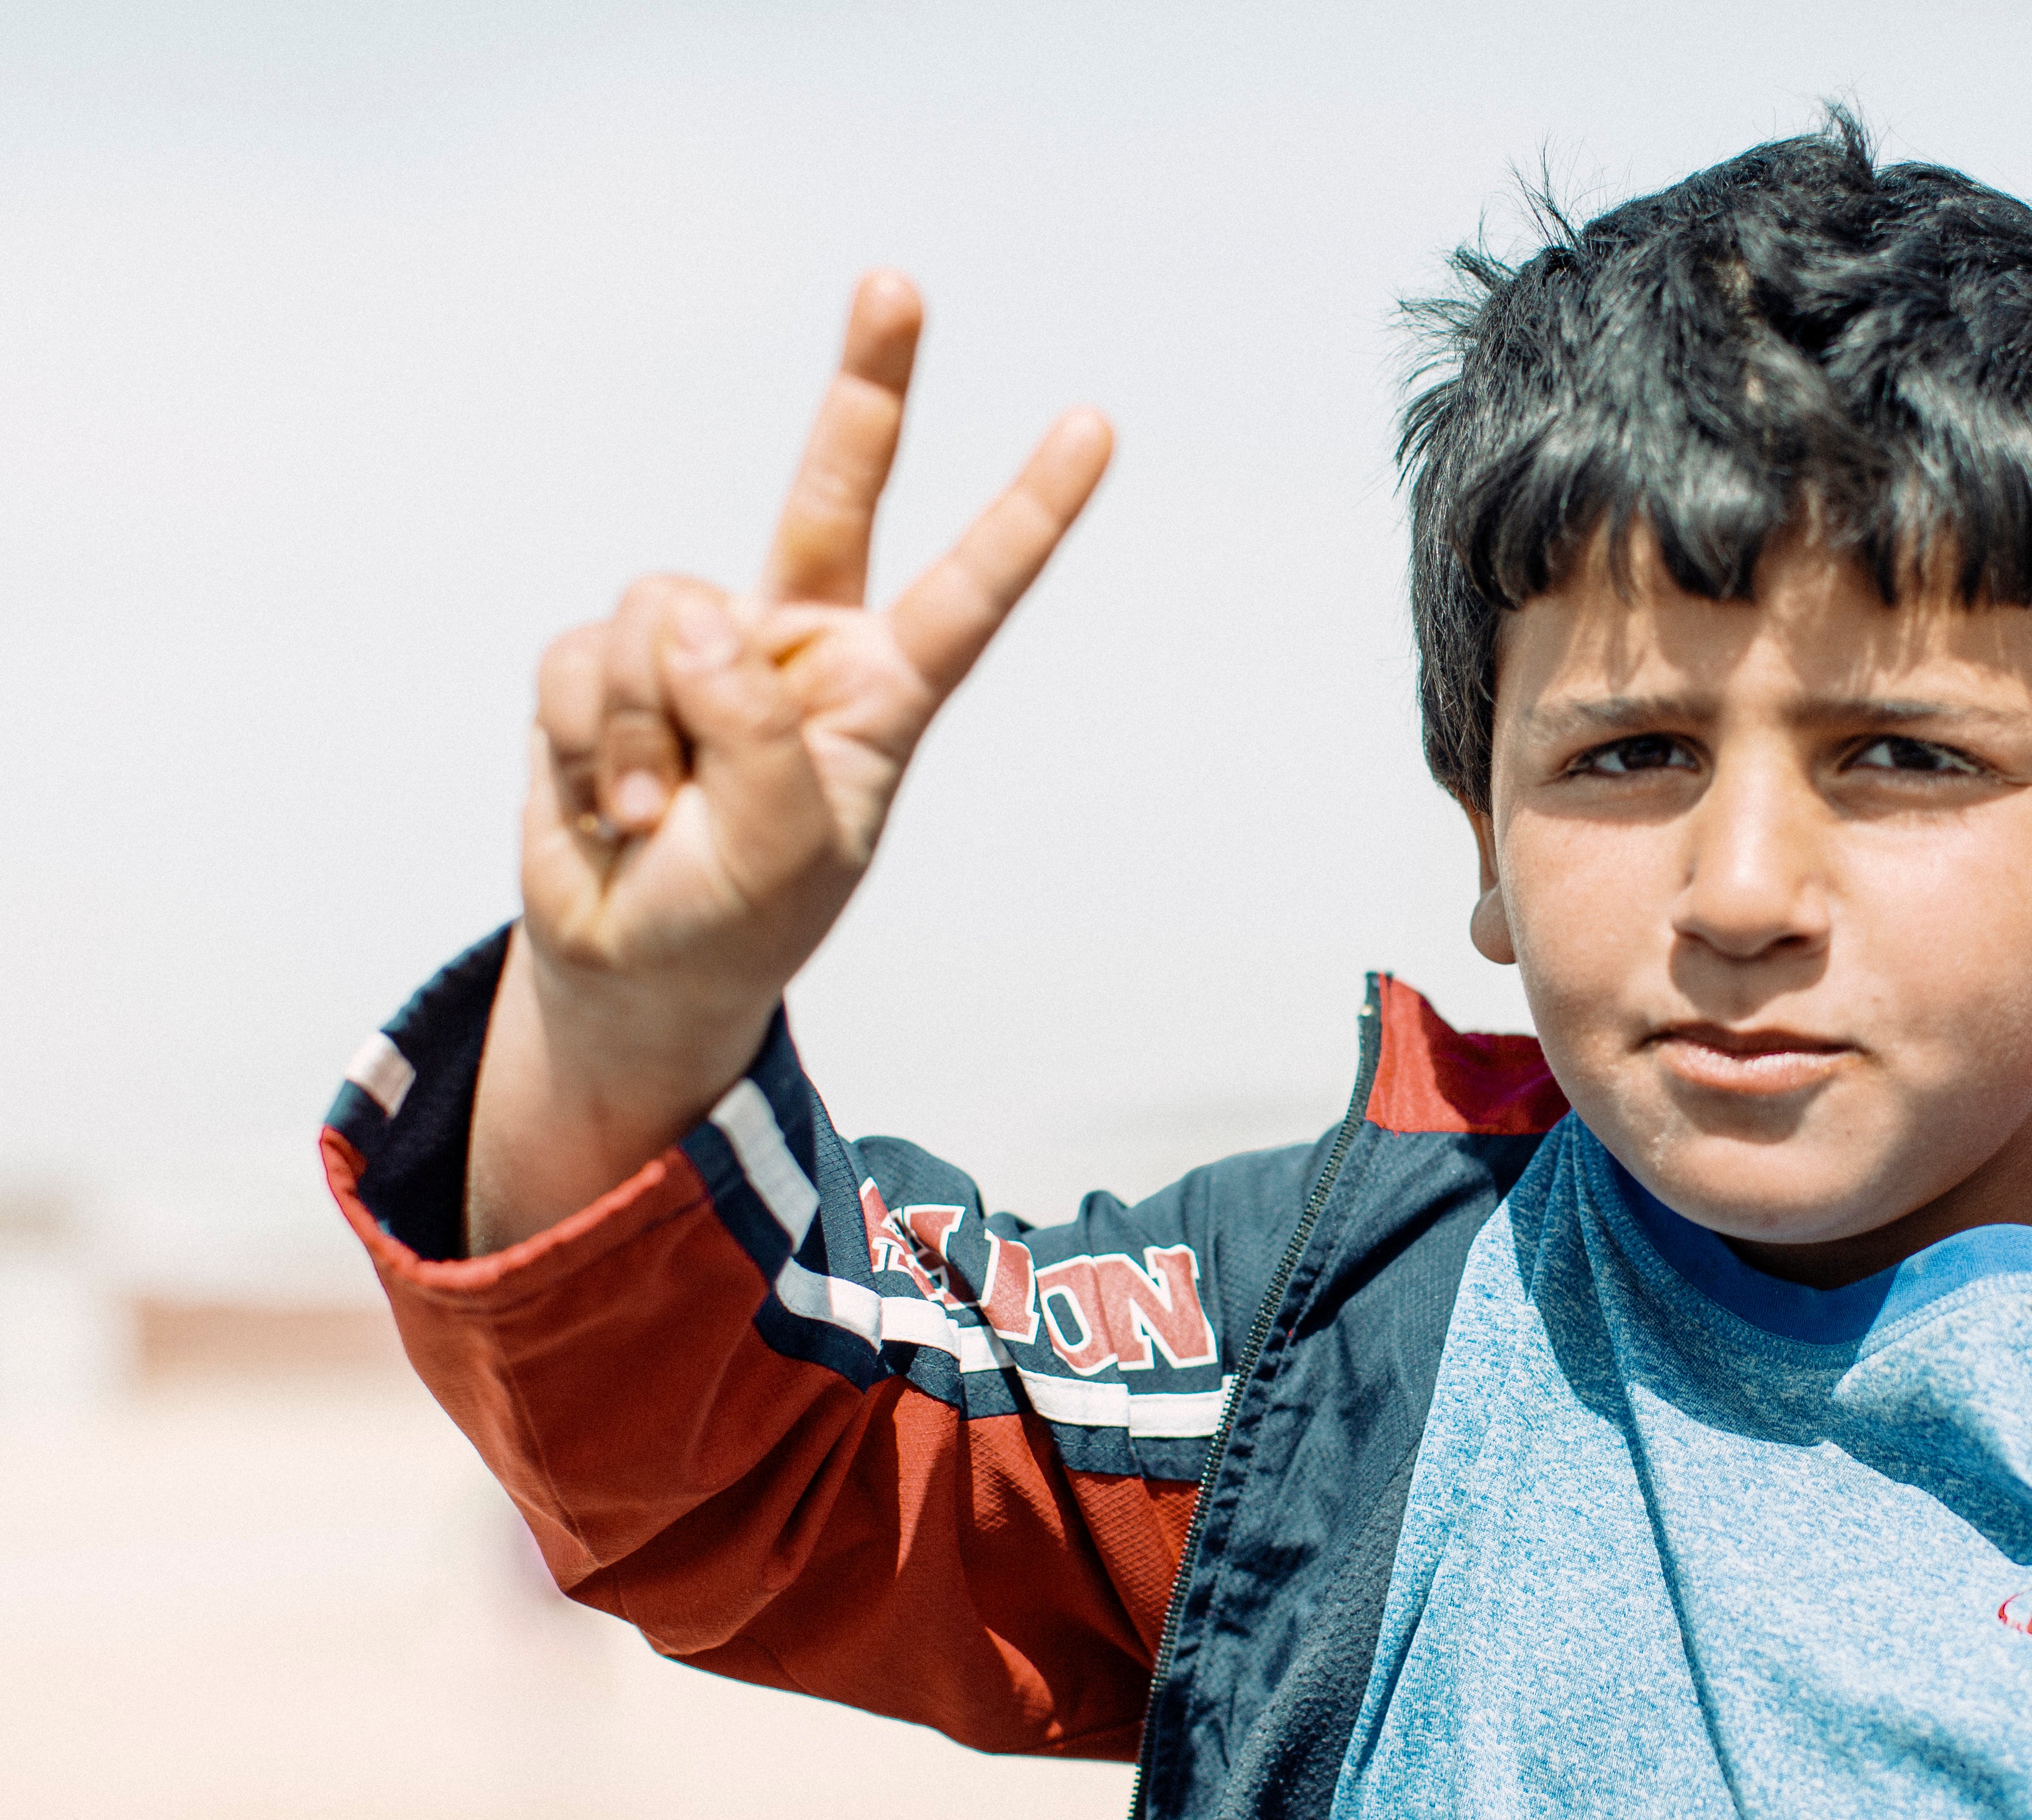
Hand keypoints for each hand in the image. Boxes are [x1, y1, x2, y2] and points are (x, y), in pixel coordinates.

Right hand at [466, 273, 1112, 1253]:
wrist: (631, 965)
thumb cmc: (734, 920)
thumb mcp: (777, 849)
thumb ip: (749, 729)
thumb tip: (688, 620)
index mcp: (877, 694)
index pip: (968, 589)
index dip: (1028, 510)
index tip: (1094, 426)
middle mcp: (793, 648)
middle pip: (831, 492)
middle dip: (865, 387)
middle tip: (897, 281)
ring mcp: (697, 649)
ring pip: (659, 612)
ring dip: (640, 727)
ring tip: (657, 813)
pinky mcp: (601, 665)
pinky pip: (576, 659)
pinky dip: (583, 739)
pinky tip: (608, 803)